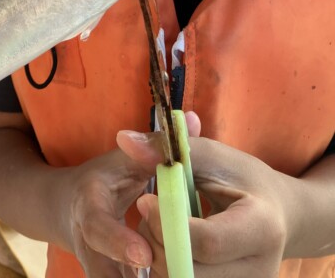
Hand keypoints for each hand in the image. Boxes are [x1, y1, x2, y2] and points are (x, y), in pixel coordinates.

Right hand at [57, 114, 200, 277]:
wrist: (67, 209)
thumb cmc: (105, 179)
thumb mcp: (124, 159)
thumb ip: (157, 146)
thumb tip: (193, 119)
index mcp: (89, 205)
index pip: (98, 226)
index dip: (118, 241)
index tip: (145, 254)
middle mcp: (87, 241)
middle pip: (100, 273)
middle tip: (166, 276)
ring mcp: (94, 266)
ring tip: (174, 276)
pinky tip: (167, 276)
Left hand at [130, 129, 290, 276]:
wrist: (279, 215)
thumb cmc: (245, 180)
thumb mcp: (214, 157)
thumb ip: (170, 150)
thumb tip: (124, 140)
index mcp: (263, 228)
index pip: (206, 242)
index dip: (167, 223)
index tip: (144, 200)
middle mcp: (260, 271)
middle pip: (190, 272)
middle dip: (157, 242)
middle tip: (147, 214)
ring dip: (159, 258)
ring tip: (158, 229)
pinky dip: (169, 267)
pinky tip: (169, 245)